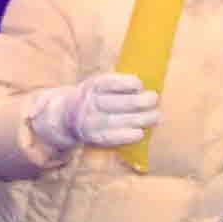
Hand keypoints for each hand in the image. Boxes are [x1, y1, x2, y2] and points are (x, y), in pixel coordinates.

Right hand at [29, 71, 162, 154]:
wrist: (66, 116)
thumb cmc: (94, 97)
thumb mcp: (99, 84)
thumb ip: (119, 84)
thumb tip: (150, 85)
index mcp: (93, 86)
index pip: (109, 83)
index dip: (126, 83)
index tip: (140, 84)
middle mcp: (89, 103)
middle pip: (116, 103)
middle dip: (139, 101)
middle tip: (154, 99)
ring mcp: (91, 122)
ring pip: (117, 121)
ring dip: (140, 119)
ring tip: (156, 116)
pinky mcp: (94, 137)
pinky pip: (112, 138)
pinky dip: (128, 136)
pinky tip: (140, 133)